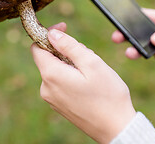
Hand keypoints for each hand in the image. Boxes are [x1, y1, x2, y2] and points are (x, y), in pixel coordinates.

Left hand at [31, 23, 135, 143]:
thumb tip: (52, 33)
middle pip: (49, 58)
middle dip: (66, 50)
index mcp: (51, 75)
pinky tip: (89, 83)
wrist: (116, 128)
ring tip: (93, 72)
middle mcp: (46, 88)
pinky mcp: (60, 106)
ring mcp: (52, 99)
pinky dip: (72, 76)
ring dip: (71, 63)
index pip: (37, 47)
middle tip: (89, 55)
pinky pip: (61, 83)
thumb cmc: (108, 94)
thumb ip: (69, 45)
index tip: (65, 28)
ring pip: (56, 70)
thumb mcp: (91, 62)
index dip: (49, 34)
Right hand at [112, 9, 154, 64]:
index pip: (136, 17)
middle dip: (123, 36)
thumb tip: (154, 40)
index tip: (117, 22)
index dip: (125, 19)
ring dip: (134, 50)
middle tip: (116, 38)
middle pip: (133, 34)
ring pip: (140, 47)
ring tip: (130, 53)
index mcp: (153, 19)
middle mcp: (151, 32)